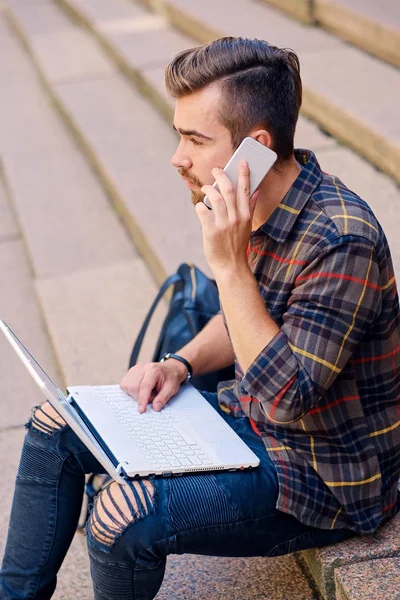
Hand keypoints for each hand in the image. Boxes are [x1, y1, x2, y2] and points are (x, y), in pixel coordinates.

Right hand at [120, 360, 187, 413]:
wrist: (170, 369)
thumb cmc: (170, 378)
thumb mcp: (172, 388)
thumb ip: (163, 398)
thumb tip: (155, 408)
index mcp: (153, 370)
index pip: (145, 386)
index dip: (142, 399)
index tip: (141, 410)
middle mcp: (142, 368)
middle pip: (134, 387)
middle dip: (141, 397)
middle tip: (152, 396)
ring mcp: (135, 369)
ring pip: (128, 387)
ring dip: (136, 394)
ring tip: (147, 392)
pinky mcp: (130, 372)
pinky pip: (125, 385)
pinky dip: (132, 391)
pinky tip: (141, 389)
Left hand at [195, 161, 258, 277]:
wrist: (230, 266)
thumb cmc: (236, 245)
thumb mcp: (247, 226)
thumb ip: (250, 208)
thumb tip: (255, 192)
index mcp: (245, 216)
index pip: (246, 190)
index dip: (244, 174)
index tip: (241, 162)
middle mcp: (236, 218)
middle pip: (229, 190)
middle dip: (222, 176)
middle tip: (216, 170)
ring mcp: (223, 225)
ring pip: (215, 198)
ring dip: (208, 189)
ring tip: (205, 188)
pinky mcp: (211, 232)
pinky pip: (203, 212)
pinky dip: (200, 206)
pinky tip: (200, 206)